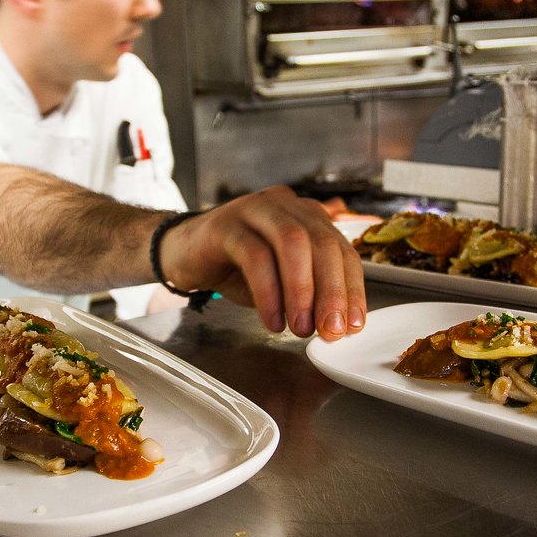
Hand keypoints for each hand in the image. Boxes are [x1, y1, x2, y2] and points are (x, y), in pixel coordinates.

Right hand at [158, 186, 366, 339]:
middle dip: (332, 291)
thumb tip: (336, 325)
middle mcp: (286, 207)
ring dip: (302, 291)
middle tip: (331, 329)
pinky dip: (268, 292)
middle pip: (321, 243)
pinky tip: (272, 319)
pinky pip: (254, 256)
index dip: (352, 288)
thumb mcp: (281, 282)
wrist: (182, 253)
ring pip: (292, 243)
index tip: (353, 324)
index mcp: (307, 217)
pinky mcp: (226, 224)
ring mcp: (255, 210)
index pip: (341, 250)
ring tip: (301, 328)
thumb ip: (308, 295)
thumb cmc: (235, 266)